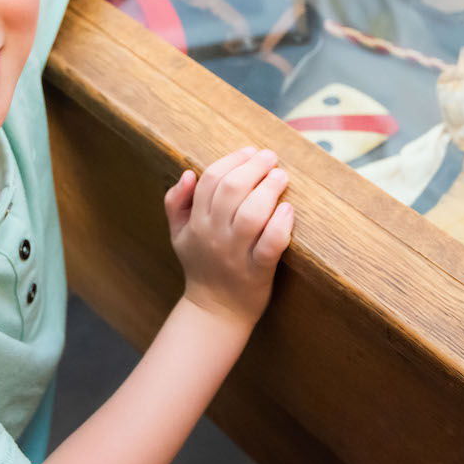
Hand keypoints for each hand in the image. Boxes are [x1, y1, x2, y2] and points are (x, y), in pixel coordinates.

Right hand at [165, 147, 292, 326]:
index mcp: (196, 223)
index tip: (250, 152)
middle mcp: (214, 236)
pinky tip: (288, 210)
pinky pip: (270, 245)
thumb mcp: (179, 235)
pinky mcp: (258, 271)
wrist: (215, 312)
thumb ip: (176, 203)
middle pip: (231, 191)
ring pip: (251, 214)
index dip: (232, 160)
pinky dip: (281, 225)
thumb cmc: (201, 266)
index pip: (210, 180)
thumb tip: (187, 173)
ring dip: (268, 190)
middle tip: (271, 158)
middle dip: (253, 167)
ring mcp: (236, 254)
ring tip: (281, 177)